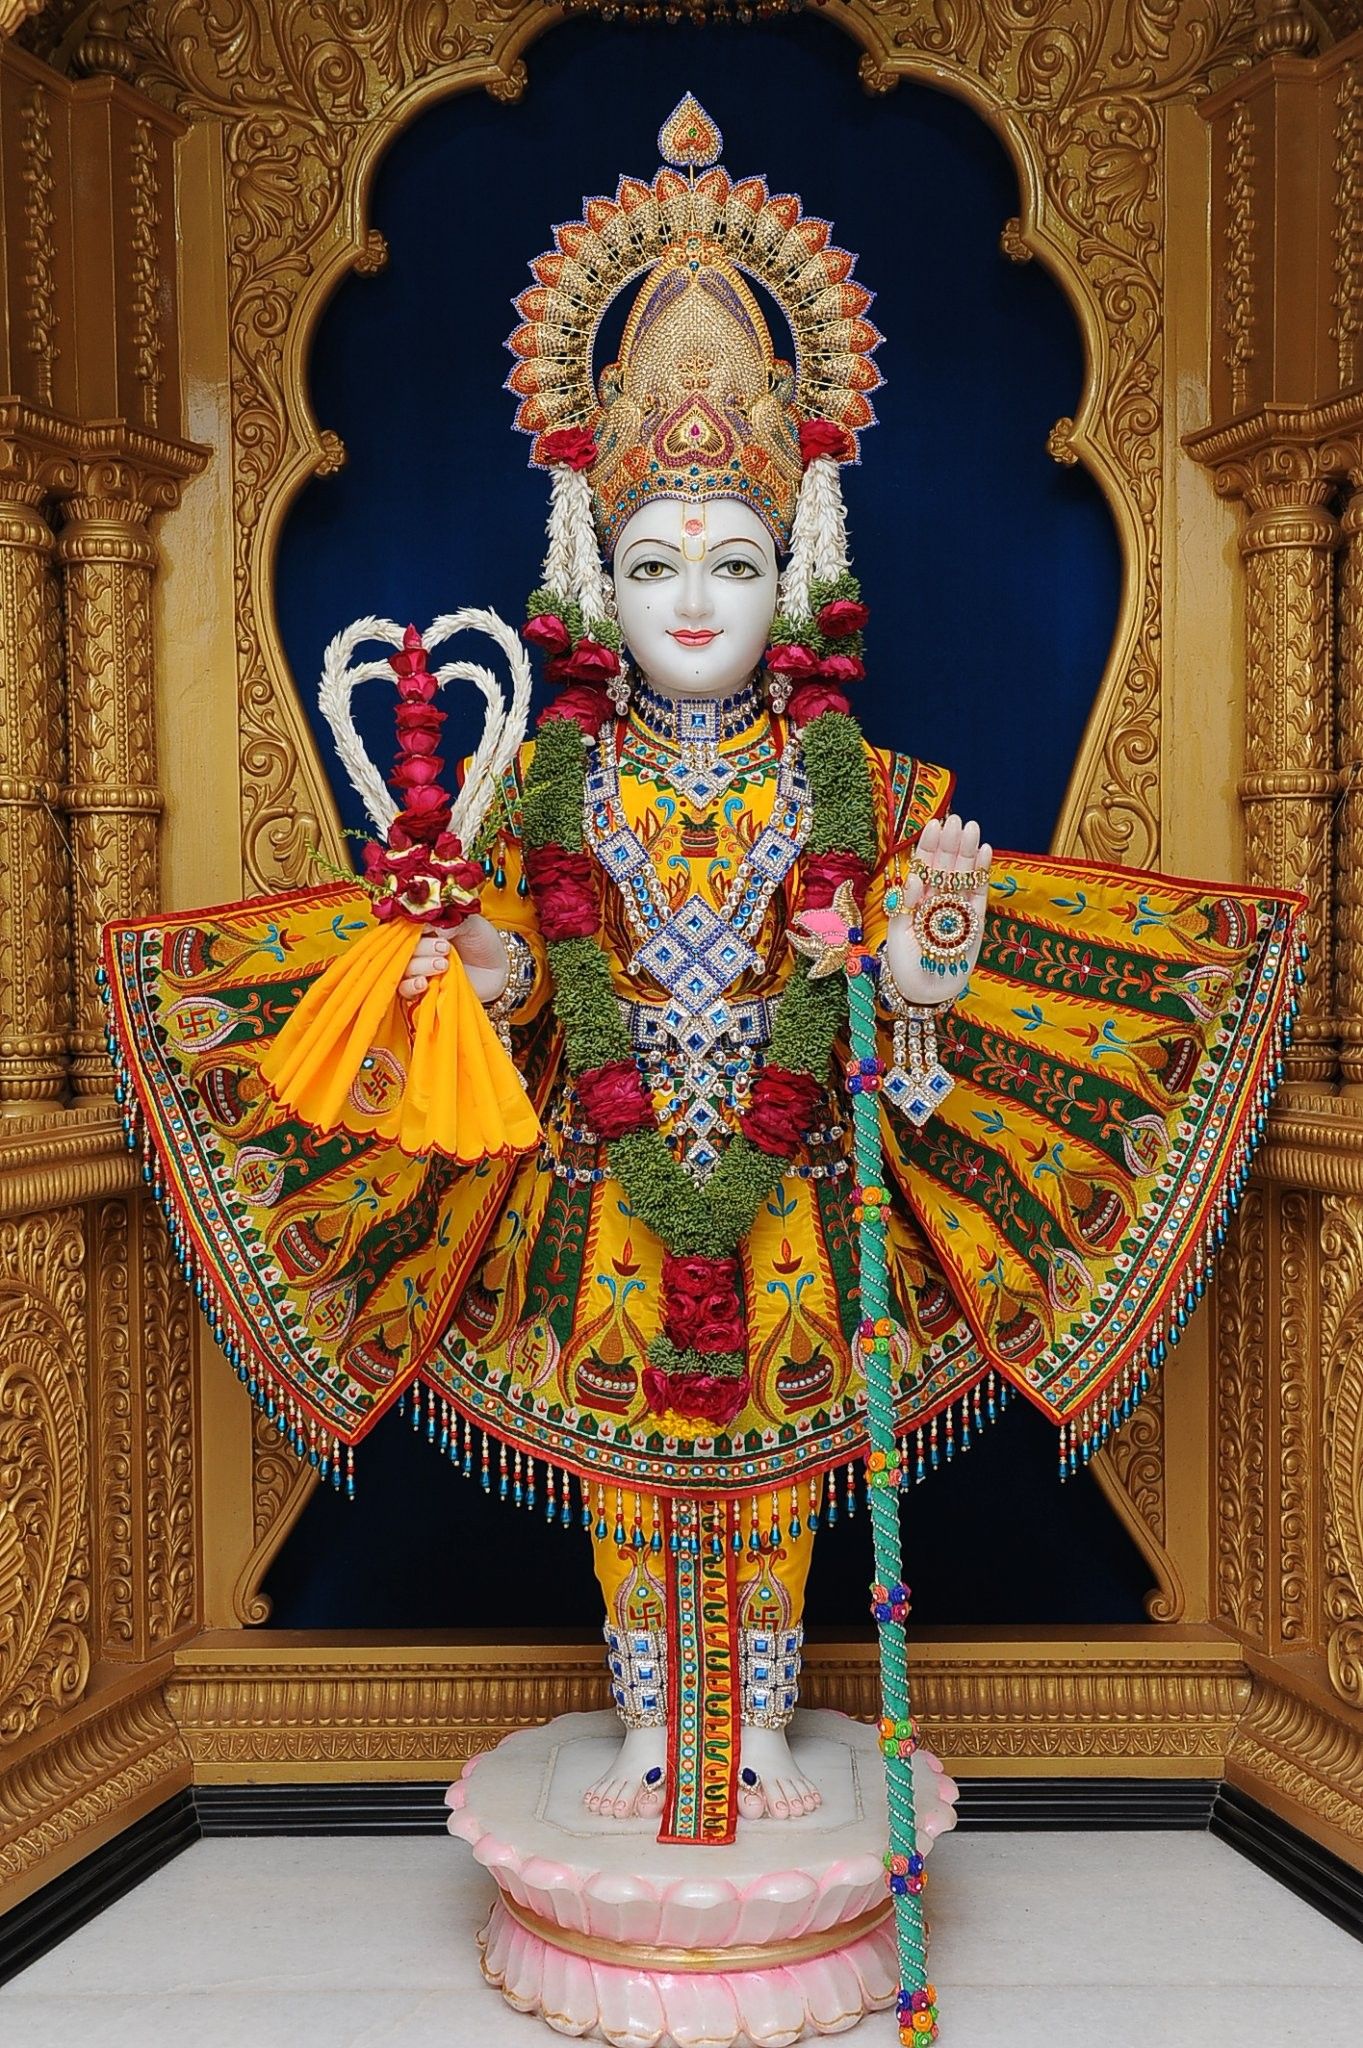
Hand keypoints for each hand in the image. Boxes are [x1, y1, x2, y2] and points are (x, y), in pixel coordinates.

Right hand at [399, 915, 508, 1004]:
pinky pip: (405, 990)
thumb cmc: (483, 942)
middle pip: (403, 949)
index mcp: (425, 927)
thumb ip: (451, 922)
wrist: (498, 970)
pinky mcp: (421, 990)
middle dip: (423, 949)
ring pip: (404, 968)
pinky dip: (411, 986)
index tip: (433, 931)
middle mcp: (418, 948)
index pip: (405, 926)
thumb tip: (430, 925)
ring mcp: (418, 969)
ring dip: (420, 966)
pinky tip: (424, 983)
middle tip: (445, 948)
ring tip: (443, 964)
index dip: (415, 929)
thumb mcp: (472, 925)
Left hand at [884, 813, 991, 1007]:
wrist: (924, 992)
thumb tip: (914, 876)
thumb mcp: (897, 934)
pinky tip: (985, 852)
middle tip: (958, 820)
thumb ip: (904, 906)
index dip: (929, 846)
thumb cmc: (904, 965)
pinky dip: (982, 874)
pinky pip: (979, 894)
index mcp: (917, 899)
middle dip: (951, 843)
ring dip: (968, 852)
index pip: (924, 866)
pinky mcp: (974, 923)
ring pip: (964, 876)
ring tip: (973, 829)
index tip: (934, 824)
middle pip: (946, 867)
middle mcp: (938, 901)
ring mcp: (957, 910)